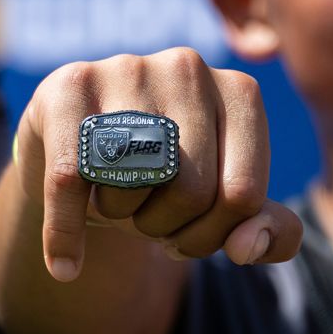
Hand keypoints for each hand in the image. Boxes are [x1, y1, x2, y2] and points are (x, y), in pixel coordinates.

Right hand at [16, 48, 301, 279]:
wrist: (79, 148)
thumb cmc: (162, 177)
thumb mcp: (222, 203)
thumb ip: (267, 229)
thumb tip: (247, 247)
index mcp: (241, 92)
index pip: (243, 196)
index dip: (214, 237)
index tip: (190, 235)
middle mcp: (189, 68)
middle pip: (192, 191)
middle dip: (169, 229)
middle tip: (150, 219)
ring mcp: (127, 69)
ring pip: (135, 182)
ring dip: (123, 218)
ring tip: (118, 199)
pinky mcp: (68, 86)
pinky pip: (70, 180)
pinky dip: (65, 236)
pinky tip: (65, 265)